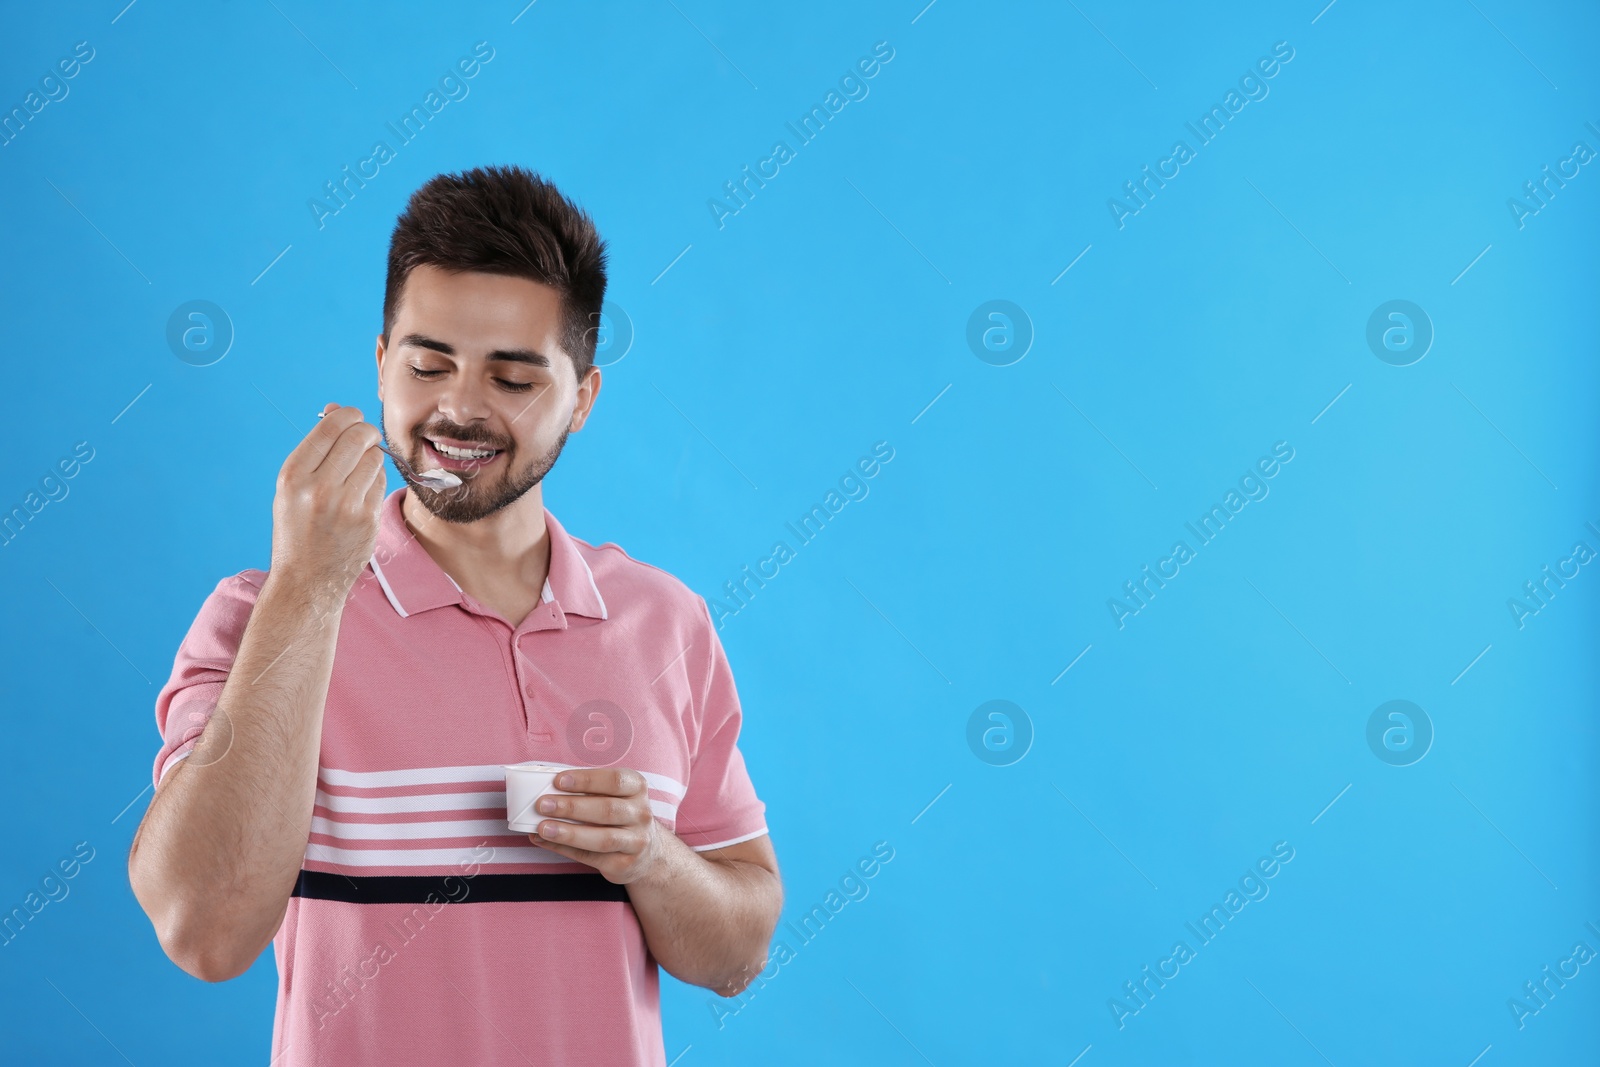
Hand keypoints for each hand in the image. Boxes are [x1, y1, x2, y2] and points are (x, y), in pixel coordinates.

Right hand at [269, 403, 386, 602]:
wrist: (306, 580)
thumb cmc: (299, 527)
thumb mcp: (293, 487)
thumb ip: (316, 449)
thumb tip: (338, 409)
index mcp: (293, 476)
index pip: (331, 427)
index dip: (348, 415)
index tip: (353, 417)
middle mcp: (318, 488)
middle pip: (358, 437)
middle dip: (366, 431)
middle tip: (366, 436)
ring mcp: (345, 505)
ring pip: (375, 458)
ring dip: (372, 457)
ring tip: (358, 471)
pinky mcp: (367, 519)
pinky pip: (381, 482)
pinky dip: (376, 480)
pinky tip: (362, 492)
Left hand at [528, 767, 667, 885]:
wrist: (646, 853)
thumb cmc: (619, 815)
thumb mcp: (614, 795)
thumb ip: (587, 790)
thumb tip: (547, 790)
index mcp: (637, 788)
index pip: (614, 781)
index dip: (586, 780)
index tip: (559, 780)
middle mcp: (640, 814)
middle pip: (606, 810)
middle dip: (571, 807)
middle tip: (543, 805)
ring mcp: (635, 841)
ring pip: (602, 838)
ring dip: (569, 833)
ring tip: (543, 828)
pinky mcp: (624, 864)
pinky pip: (591, 857)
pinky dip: (565, 849)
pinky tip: (546, 841)